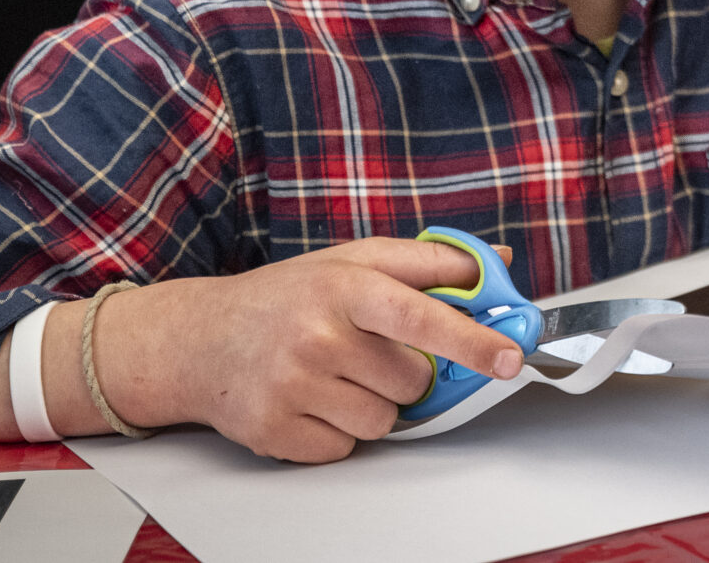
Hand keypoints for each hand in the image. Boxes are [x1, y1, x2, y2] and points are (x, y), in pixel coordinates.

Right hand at [94, 237, 525, 462]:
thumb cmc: (286, 296)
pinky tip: (311, 401)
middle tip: (365, 352)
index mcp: (345, 286)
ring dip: (371, 405)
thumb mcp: (353, 261)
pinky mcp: (274, 430)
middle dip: (403, 373)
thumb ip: (429, 262)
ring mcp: (293, 386)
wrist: (198, 340)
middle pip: (412, 381)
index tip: (510, 357)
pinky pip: (345, 448)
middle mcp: (317, 335)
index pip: (422, 315)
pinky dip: (337, 432)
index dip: (473, 338)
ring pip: (383, 421)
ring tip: (334, 376)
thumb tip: (500, 263)